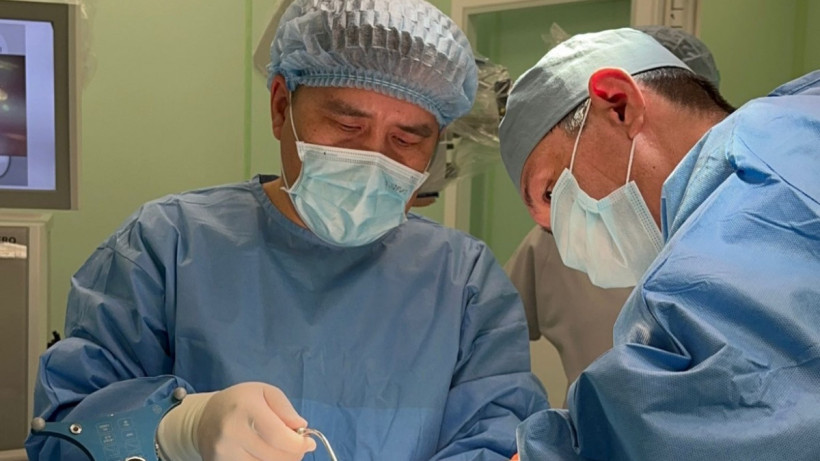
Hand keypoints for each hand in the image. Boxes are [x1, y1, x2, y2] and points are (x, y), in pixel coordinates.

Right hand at [195, 382, 315, 460]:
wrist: (205, 418)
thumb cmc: (240, 402)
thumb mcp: (264, 392)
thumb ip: (285, 408)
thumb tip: (301, 427)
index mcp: (244, 408)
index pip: (278, 435)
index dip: (298, 444)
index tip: (308, 443)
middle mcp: (231, 432)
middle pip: (273, 456)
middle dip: (293, 454)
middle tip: (298, 448)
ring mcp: (223, 452)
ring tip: (283, 451)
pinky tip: (268, 456)